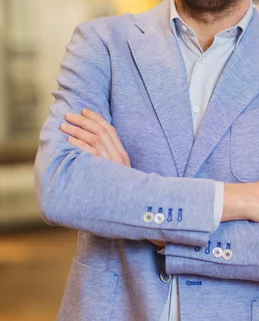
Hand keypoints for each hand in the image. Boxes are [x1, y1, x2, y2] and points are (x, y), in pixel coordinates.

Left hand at [60, 109, 162, 247]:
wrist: (132, 208)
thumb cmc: (120, 192)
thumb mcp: (118, 173)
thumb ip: (109, 160)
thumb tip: (94, 148)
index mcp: (122, 154)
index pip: (110, 129)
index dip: (96, 118)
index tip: (84, 111)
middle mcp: (118, 156)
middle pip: (100, 131)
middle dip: (83, 121)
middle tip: (69, 116)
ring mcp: (111, 163)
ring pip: (94, 139)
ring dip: (77, 131)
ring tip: (64, 127)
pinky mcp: (104, 171)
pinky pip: (90, 154)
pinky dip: (79, 145)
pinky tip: (69, 141)